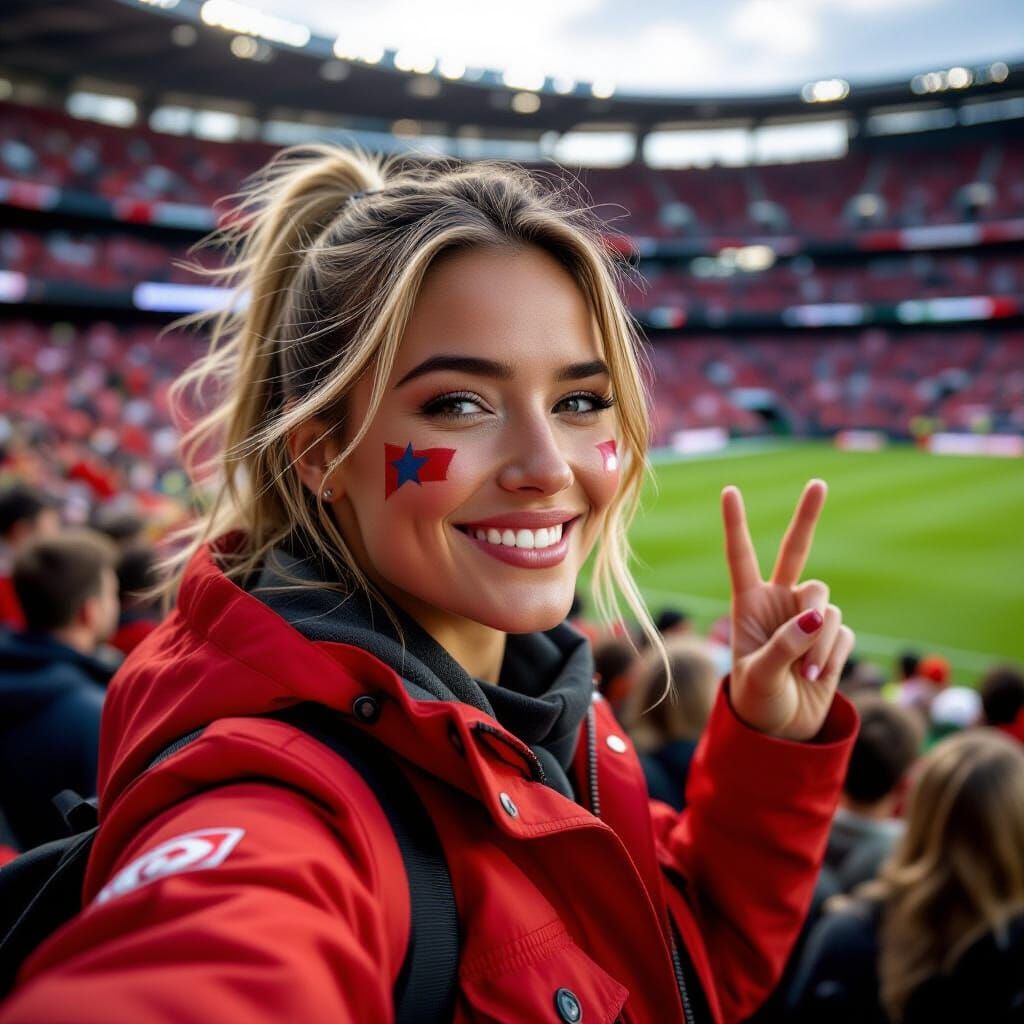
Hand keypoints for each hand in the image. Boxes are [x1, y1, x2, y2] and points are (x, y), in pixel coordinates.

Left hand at [722, 479, 854, 740]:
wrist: (782, 732)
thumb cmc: (757, 702)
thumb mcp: (759, 676)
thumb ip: (784, 644)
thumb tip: (818, 614)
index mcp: (747, 604)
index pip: (741, 556)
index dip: (736, 524)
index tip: (729, 490)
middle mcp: (779, 602)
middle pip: (796, 551)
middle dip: (808, 516)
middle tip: (818, 483)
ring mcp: (807, 617)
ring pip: (827, 603)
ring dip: (820, 637)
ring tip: (807, 670)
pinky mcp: (832, 635)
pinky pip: (842, 630)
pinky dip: (832, 653)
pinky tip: (818, 674)